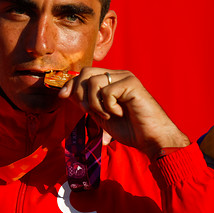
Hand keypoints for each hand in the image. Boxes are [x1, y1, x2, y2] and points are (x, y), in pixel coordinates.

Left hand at [58, 67, 189, 159]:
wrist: (151, 139)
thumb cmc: (129, 129)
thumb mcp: (100, 114)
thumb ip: (85, 102)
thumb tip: (65, 92)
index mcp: (110, 80)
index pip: (84, 74)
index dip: (71, 84)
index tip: (62, 96)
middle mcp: (117, 75)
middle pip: (86, 73)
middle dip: (80, 94)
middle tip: (89, 111)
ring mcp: (125, 78)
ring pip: (93, 82)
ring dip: (94, 104)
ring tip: (107, 115)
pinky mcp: (132, 84)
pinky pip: (106, 91)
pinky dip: (108, 107)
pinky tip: (119, 113)